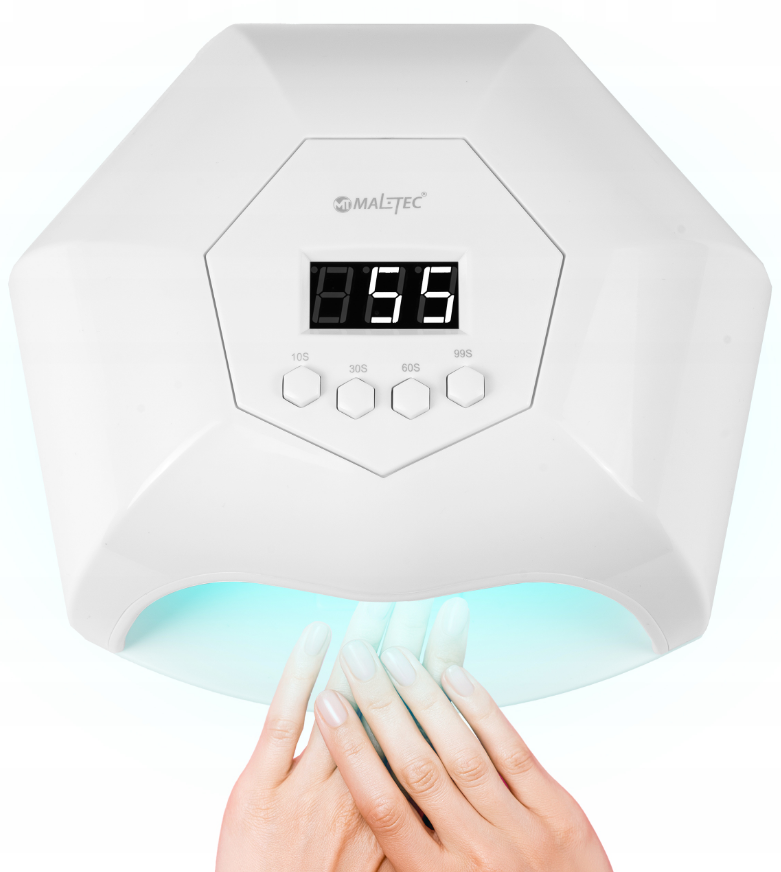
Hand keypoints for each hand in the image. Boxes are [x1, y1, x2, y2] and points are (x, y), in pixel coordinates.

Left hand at [216, 598, 469, 870]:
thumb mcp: (384, 858)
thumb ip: (408, 809)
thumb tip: (435, 759)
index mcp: (392, 809)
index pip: (427, 722)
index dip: (441, 670)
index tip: (453, 625)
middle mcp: (355, 792)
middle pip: (391, 702)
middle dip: (408, 645)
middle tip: (425, 598)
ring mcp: (306, 787)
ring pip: (343, 701)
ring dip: (363, 648)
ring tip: (384, 603)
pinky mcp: (259, 787)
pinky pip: (283, 719)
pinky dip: (300, 674)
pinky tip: (319, 635)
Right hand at [315, 643, 612, 871]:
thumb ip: (406, 858)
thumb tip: (366, 799)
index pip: (381, 805)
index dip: (351, 750)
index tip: (327, 705)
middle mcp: (475, 856)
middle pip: (416, 767)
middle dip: (380, 707)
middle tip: (357, 658)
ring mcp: (521, 832)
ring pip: (462, 752)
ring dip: (425, 698)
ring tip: (398, 655)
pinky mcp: (559, 815)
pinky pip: (514, 752)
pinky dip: (483, 711)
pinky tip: (457, 674)